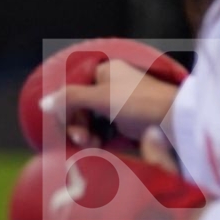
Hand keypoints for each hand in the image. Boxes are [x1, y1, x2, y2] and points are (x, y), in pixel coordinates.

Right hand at [44, 60, 179, 148]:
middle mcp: (112, 85)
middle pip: (81, 107)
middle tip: (82, 140)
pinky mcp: (129, 124)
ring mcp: (121, 105)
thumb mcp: (100, 98)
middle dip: (77, 125)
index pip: (74, 89)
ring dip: (87, 134)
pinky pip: (104, 131)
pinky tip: (99, 147)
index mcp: (106, 72)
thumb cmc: (139, 103)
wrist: (176, 122)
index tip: (70, 127)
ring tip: (93, 145)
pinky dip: (99, 140)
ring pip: (91, 121)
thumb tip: (42, 102)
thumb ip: (69, 98)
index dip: (67, 110)